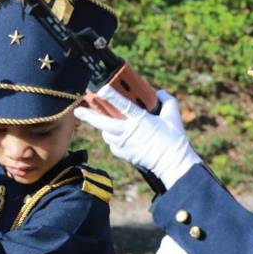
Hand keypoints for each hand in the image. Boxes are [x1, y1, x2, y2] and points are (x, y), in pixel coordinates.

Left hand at [74, 87, 200, 188]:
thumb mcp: (173, 117)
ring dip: (104, 127)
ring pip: (106, 133)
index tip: (101, 90)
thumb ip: (167, 101)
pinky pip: (112, 143)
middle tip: (78, 110)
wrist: (172, 163)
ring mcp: (124, 144)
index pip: (123, 105)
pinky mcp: (123, 153)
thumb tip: (160, 93)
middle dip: (88, 116)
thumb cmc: (174, 140)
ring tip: (106, 121)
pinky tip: (121, 135)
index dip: (111, 97)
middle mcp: (128, 132)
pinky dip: (113, 138)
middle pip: (103, 123)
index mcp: (140, 120)